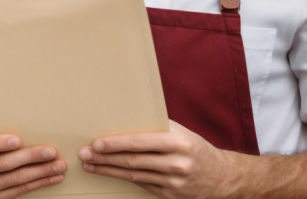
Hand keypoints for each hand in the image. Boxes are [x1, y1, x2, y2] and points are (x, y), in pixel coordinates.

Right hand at [0, 134, 66, 198]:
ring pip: (16, 179)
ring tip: (59, 165)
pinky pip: (21, 190)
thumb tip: (24, 117)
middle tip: (51, 151)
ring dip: (41, 172)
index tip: (17, 140)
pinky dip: (39, 183)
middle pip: (3, 164)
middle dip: (30, 157)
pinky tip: (53, 177)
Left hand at [78, 121, 240, 197]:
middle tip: (84, 153)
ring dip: (108, 170)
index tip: (97, 142)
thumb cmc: (196, 148)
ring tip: (89, 164)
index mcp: (180, 143)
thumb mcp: (182, 132)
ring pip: (133, 175)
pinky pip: (141, 185)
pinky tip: (108, 172)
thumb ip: (158, 126)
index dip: (117, 143)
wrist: (222, 178)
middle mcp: (177, 164)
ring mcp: (174, 183)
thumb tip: (126, 115)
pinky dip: (122, 178)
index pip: (141, 142)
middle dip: (105, 158)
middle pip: (133, 161)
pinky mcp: (169, 196)